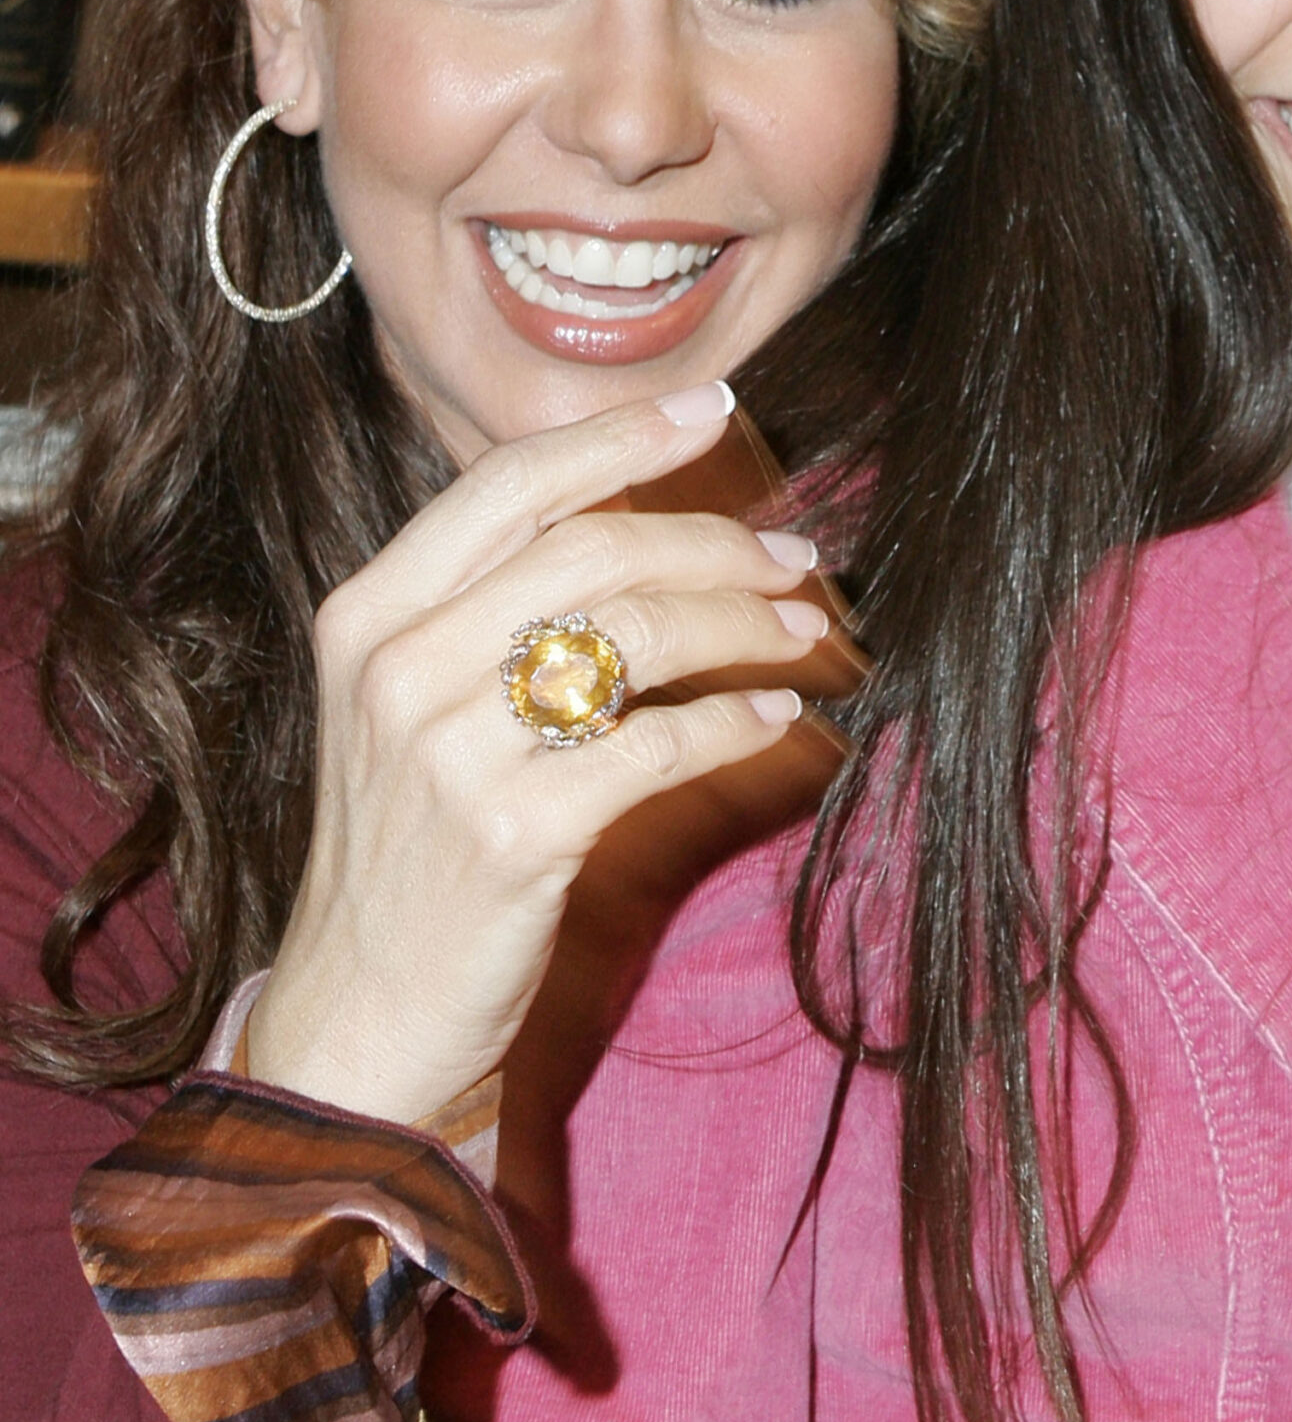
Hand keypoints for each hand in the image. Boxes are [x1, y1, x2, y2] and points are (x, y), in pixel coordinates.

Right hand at [244, 384, 826, 1127]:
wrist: (360, 1012)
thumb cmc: (411, 845)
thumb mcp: (404, 705)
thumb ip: (485, 608)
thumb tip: (630, 513)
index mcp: (368, 615)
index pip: (508, 483)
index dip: (618, 437)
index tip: (712, 409)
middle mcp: (399, 667)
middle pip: (594, 549)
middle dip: (715, 540)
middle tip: (795, 556)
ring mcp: (451, 753)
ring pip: (639, 636)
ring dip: (744, 623)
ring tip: (803, 630)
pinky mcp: (516, 836)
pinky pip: (661, 746)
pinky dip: (737, 722)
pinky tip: (777, 719)